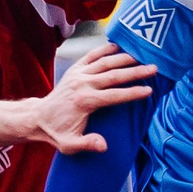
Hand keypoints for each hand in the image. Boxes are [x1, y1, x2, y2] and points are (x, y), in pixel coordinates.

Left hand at [33, 42, 154, 154]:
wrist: (38, 118)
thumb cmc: (57, 133)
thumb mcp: (69, 145)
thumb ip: (87, 144)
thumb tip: (104, 145)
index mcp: (85, 101)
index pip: (114, 95)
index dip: (133, 93)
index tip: (149, 91)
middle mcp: (82, 84)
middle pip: (114, 75)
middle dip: (135, 71)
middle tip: (153, 68)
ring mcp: (78, 74)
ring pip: (105, 62)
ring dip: (124, 58)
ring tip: (142, 56)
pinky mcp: (74, 69)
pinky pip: (91, 55)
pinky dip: (105, 49)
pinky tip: (118, 46)